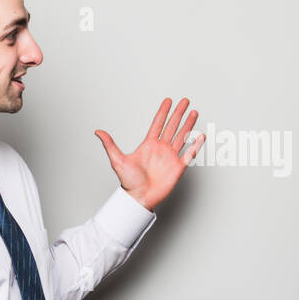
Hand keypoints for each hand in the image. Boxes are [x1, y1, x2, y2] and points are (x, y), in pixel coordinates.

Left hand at [94, 97, 204, 211]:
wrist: (139, 198)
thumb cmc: (129, 182)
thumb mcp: (117, 160)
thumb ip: (110, 144)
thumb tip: (98, 131)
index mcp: (148, 145)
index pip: (157, 124)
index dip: (163, 112)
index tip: (168, 101)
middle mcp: (161, 149)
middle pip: (172, 126)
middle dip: (178, 113)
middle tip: (184, 101)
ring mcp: (170, 157)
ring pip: (182, 137)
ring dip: (188, 125)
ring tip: (194, 113)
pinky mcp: (177, 167)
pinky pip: (189, 154)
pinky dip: (195, 145)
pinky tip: (200, 136)